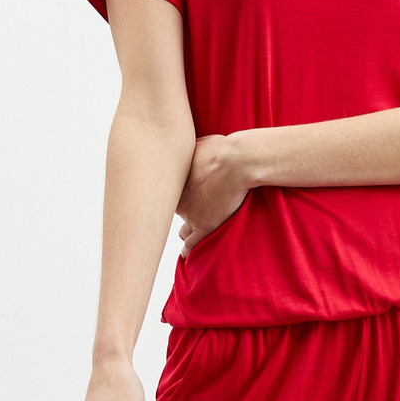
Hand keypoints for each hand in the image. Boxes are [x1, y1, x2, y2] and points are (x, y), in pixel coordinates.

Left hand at [175, 134, 249, 254]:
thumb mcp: (194, 144)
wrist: (235, 162)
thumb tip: (181, 147)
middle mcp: (176, 200)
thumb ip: (186, 153)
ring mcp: (189, 215)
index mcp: (171, 181)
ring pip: (181, 230)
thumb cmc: (219, 148)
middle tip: (175, 220)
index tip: (174, 201)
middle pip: (170, 214)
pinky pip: (191, 244)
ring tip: (186, 238)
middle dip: (174, 216)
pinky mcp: (204, 226)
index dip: (172, 198)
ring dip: (185, 232)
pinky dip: (188, 250)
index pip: (164, 196)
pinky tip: (186, 256)